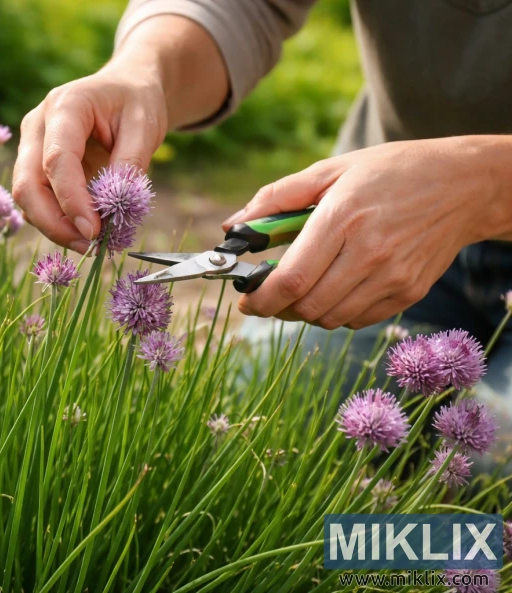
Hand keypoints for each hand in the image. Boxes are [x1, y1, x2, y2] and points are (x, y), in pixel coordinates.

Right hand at [12, 66, 167, 251]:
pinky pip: (37, 200)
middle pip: (26, 183)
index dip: (71, 201)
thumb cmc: (136, 102)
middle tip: (88, 247)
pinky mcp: (35, 165)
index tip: (93, 232)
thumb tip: (116, 205)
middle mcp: (37, 125)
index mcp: (65, 106)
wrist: (125, 88)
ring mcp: (31, 146)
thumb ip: (130, 163)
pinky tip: (83, 231)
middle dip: (53, 222)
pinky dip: (56, 221)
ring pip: (27, 197)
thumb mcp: (146, 125)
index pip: (56, 161)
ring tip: (90, 243)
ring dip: (54, 227)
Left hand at [224, 137, 510, 328]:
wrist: (463, 184)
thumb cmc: (390, 172)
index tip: (245, 300)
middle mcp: (369, 252)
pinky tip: (335, 288)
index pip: (291, 279)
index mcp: (343, 217)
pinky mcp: (408, 292)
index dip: (261, 298)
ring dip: (305, 311)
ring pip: (329, 318)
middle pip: (307, 306)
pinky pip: (357, 320)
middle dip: (278, 307)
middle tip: (268, 295)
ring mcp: (392, 277)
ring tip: (302, 288)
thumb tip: (233, 225)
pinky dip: (336, 313)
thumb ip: (277, 197)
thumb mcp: (331, 170)